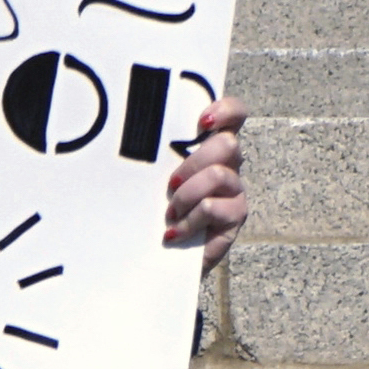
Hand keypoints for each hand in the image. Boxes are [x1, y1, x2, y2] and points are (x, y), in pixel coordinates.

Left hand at [163, 100, 247, 251]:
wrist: (162, 257)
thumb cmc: (156, 210)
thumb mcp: (154, 176)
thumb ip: (157, 152)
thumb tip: (132, 129)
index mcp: (212, 147)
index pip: (236, 114)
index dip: (225, 110)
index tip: (201, 123)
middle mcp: (230, 166)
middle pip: (228, 143)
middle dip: (193, 163)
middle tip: (171, 184)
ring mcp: (236, 192)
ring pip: (219, 175)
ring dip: (187, 194)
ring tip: (171, 212)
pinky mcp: (235, 218)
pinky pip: (212, 208)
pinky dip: (188, 221)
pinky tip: (174, 233)